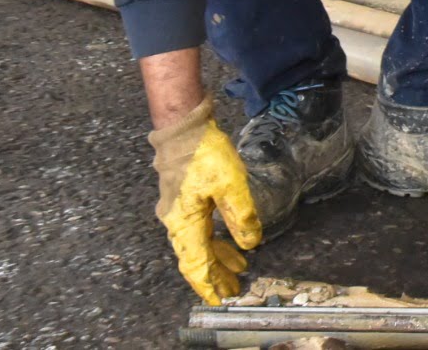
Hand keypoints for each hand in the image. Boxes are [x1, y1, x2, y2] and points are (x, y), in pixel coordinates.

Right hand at [148, 97, 261, 304]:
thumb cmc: (204, 153)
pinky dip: (215, 240)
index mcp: (185, 223)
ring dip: (218, 258)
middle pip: (197, 257)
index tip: (219, 299)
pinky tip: (231, 241)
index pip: (196, 264)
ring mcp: (178, 211)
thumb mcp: (231, 184)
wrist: (184, 127)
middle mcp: (176, 221)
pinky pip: (200, 229)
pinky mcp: (184, 200)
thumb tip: (251, 243)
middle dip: (216, 275)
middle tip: (234, 289)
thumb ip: (241, 216)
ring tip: (239, 269)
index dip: (209, 283)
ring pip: (199, 243)